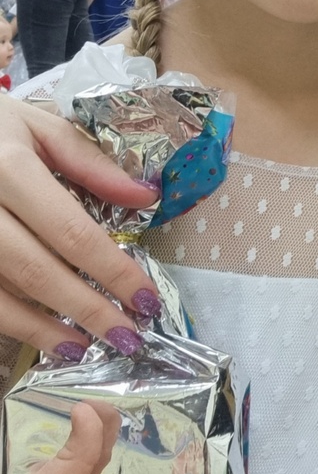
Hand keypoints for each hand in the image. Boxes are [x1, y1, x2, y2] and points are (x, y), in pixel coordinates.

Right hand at [0, 94, 160, 352]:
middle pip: (37, 271)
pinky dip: (13, 325)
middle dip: (87, 309)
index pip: (71, 231)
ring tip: (87, 348)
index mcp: (8, 167)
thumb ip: (91, 163)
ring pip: (2, 294)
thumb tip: (147, 197)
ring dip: (46, 330)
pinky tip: (43, 338)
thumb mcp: (38, 126)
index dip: (112, 271)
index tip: (146, 299)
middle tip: (128, 337)